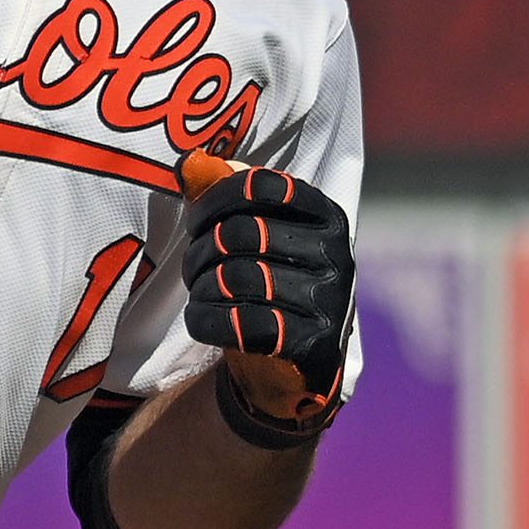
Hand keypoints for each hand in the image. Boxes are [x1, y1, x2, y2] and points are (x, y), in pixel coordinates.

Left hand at [179, 165, 355, 442]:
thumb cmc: (262, 284)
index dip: (214, 198)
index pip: (262, 185)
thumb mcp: (247, 233)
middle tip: (192, 267)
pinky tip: (200, 319)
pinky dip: (206, 320)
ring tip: (200, 293)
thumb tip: (191, 163)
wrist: (284, 366)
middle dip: (201, 250)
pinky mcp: (314, 345)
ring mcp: (331, 302)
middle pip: (242, 233)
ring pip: (237, 279)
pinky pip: (243, 324)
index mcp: (326, 215)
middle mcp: (337, 254)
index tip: (195, 221)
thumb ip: (220, 192)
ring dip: (201, 288)